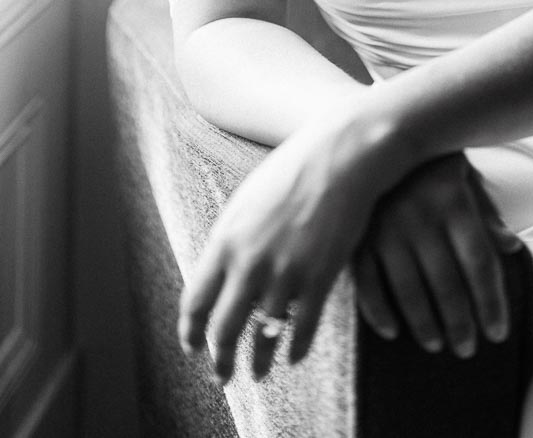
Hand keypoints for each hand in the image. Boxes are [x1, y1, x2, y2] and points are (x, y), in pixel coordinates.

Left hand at [178, 114, 386, 383]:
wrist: (340, 155)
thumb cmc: (293, 169)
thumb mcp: (247, 199)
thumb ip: (230, 239)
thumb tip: (218, 272)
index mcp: (226, 239)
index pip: (195, 301)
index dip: (191, 332)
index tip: (192, 347)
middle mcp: (250, 262)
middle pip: (224, 328)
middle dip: (220, 359)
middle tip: (222, 376)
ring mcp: (286, 272)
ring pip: (263, 336)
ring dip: (258, 361)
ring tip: (258, 373)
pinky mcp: (319, 277)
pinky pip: (302, 328)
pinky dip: (296, 348)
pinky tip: (293, 356)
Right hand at [354, 152, 521, 358]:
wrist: (372, 131)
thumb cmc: (427, 160)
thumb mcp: (463, 176)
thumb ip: (486, 212)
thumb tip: (512, 247)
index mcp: (452, 200)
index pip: (479, 262)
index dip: (491, 302)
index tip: (498, 333)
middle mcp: (420, 216)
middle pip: (447, 283)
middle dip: (460, 323)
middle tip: (467, 350)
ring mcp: (384, 227)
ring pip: (408, 288)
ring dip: (424, 324)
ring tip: (437, 344)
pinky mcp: (356, 234)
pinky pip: (366, 281)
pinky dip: (378, 310)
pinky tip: (392, 331)